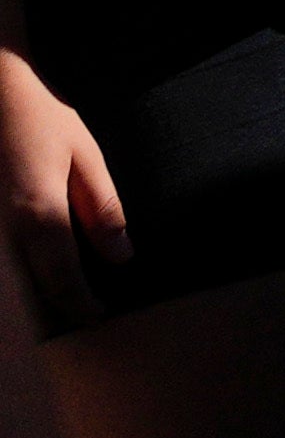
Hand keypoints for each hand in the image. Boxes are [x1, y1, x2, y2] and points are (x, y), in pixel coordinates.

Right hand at [0, 47, 120, 329]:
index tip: (98, 317)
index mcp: (41, 215)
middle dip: (59, 304)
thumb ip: (102, 207)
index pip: (63, 278)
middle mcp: (8, 230)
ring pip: (14, 274)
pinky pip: (6, 254)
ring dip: (38, 290)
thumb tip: (120, 256)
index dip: (81, 303)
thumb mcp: (84, 156)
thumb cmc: (41, 120)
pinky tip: (43, 264)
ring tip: (68, 297)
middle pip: (33, 285)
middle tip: (85, 314)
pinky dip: (23, 267)